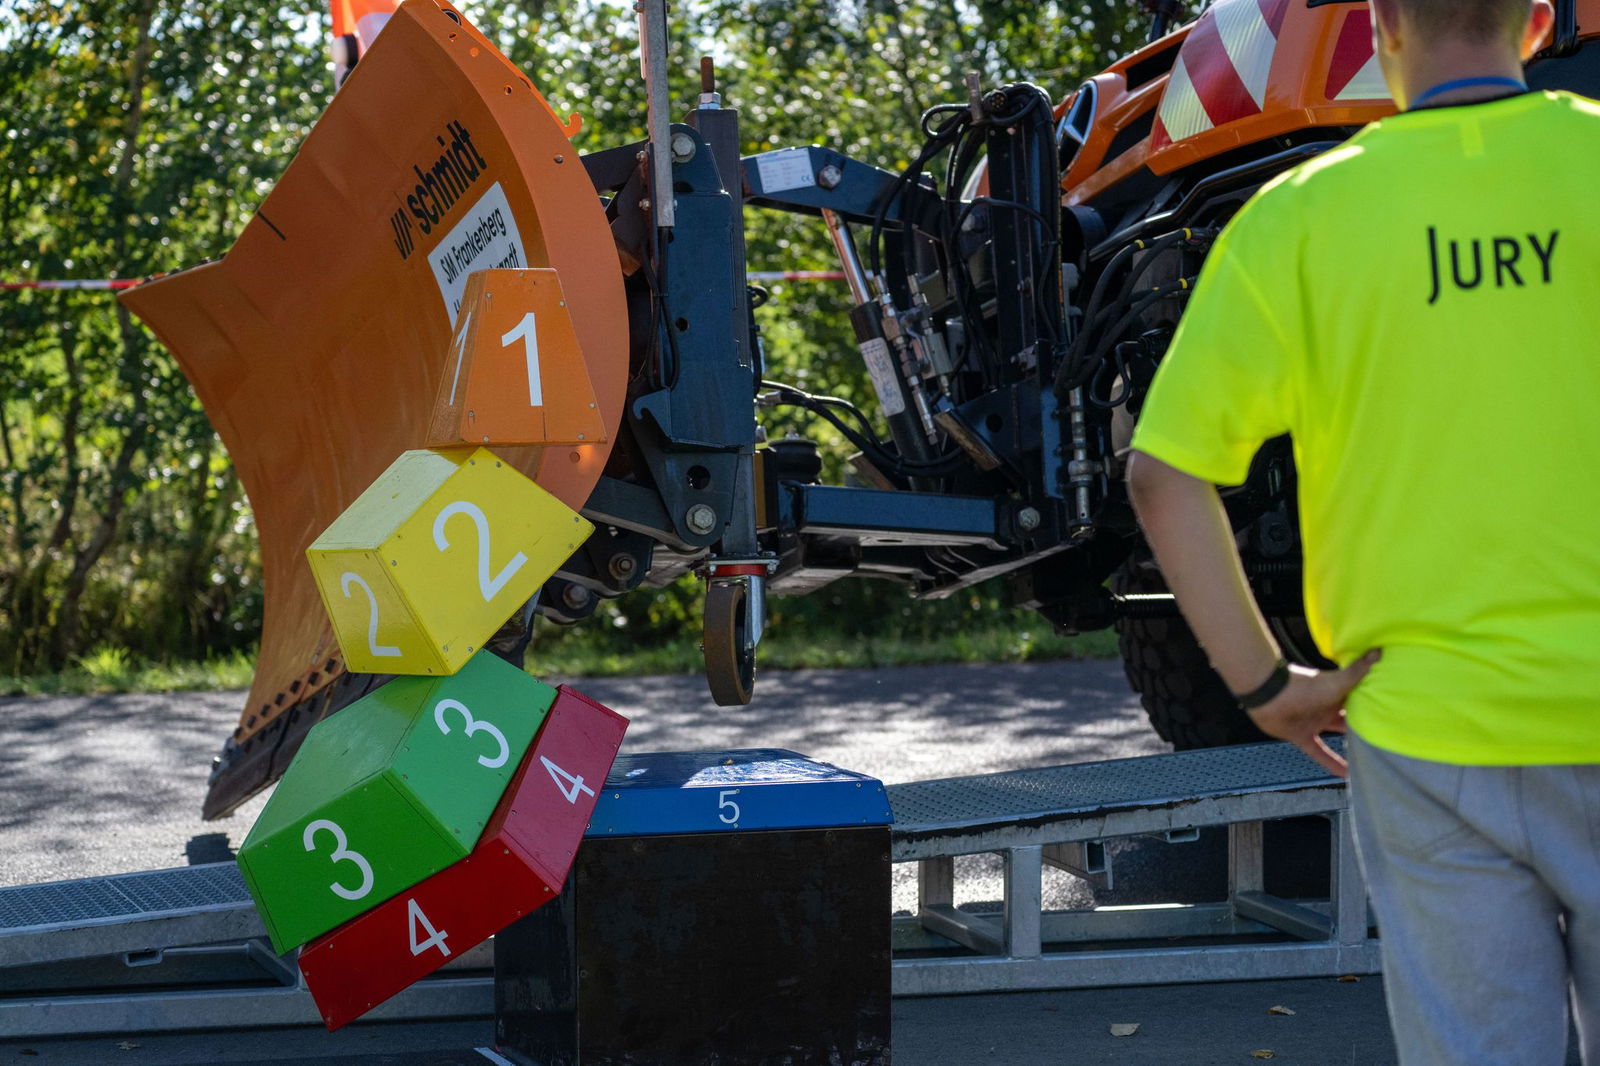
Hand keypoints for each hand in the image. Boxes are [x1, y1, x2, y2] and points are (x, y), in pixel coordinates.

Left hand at [1245, 650, 1380, 777]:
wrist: (1270, 695)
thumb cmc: (1306, 686)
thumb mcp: (1338, 681)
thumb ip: (1359, 669)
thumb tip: (1379, 650)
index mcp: (1338, 693)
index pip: (1361, 700)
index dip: (1376, 706)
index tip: (1395, 715)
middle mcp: (1328, 707)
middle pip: (1351, 718)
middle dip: (1366, 726)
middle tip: (1388, 739)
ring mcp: (1315, 722)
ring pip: (1337, 735)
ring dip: (1351, 745)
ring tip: (1372, 757)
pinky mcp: (1302, 736)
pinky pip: (1319, 752)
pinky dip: (1331, 763)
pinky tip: (1346, 775)